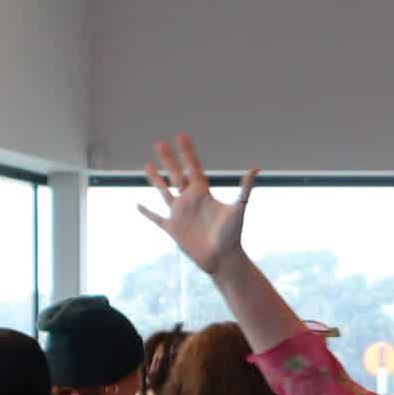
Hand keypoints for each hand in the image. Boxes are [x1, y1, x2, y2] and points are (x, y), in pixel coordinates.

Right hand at [138, 134, 257, 277]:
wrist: (223, 259)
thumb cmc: (233, 235)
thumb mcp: (238, 209)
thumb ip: (244, 189)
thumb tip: (256, 168)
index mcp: (203, 193)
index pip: (193, 166)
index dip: (187, 151)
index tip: (181, 135)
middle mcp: (190, 200)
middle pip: (175, 174)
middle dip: (168, 159)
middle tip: (159, 142)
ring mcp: (180, 213)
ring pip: (164, 191)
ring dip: (155, 179)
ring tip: (146, 166)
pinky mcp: (172, 229)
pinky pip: (156, 218)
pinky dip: (147, 212)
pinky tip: (137, 205)